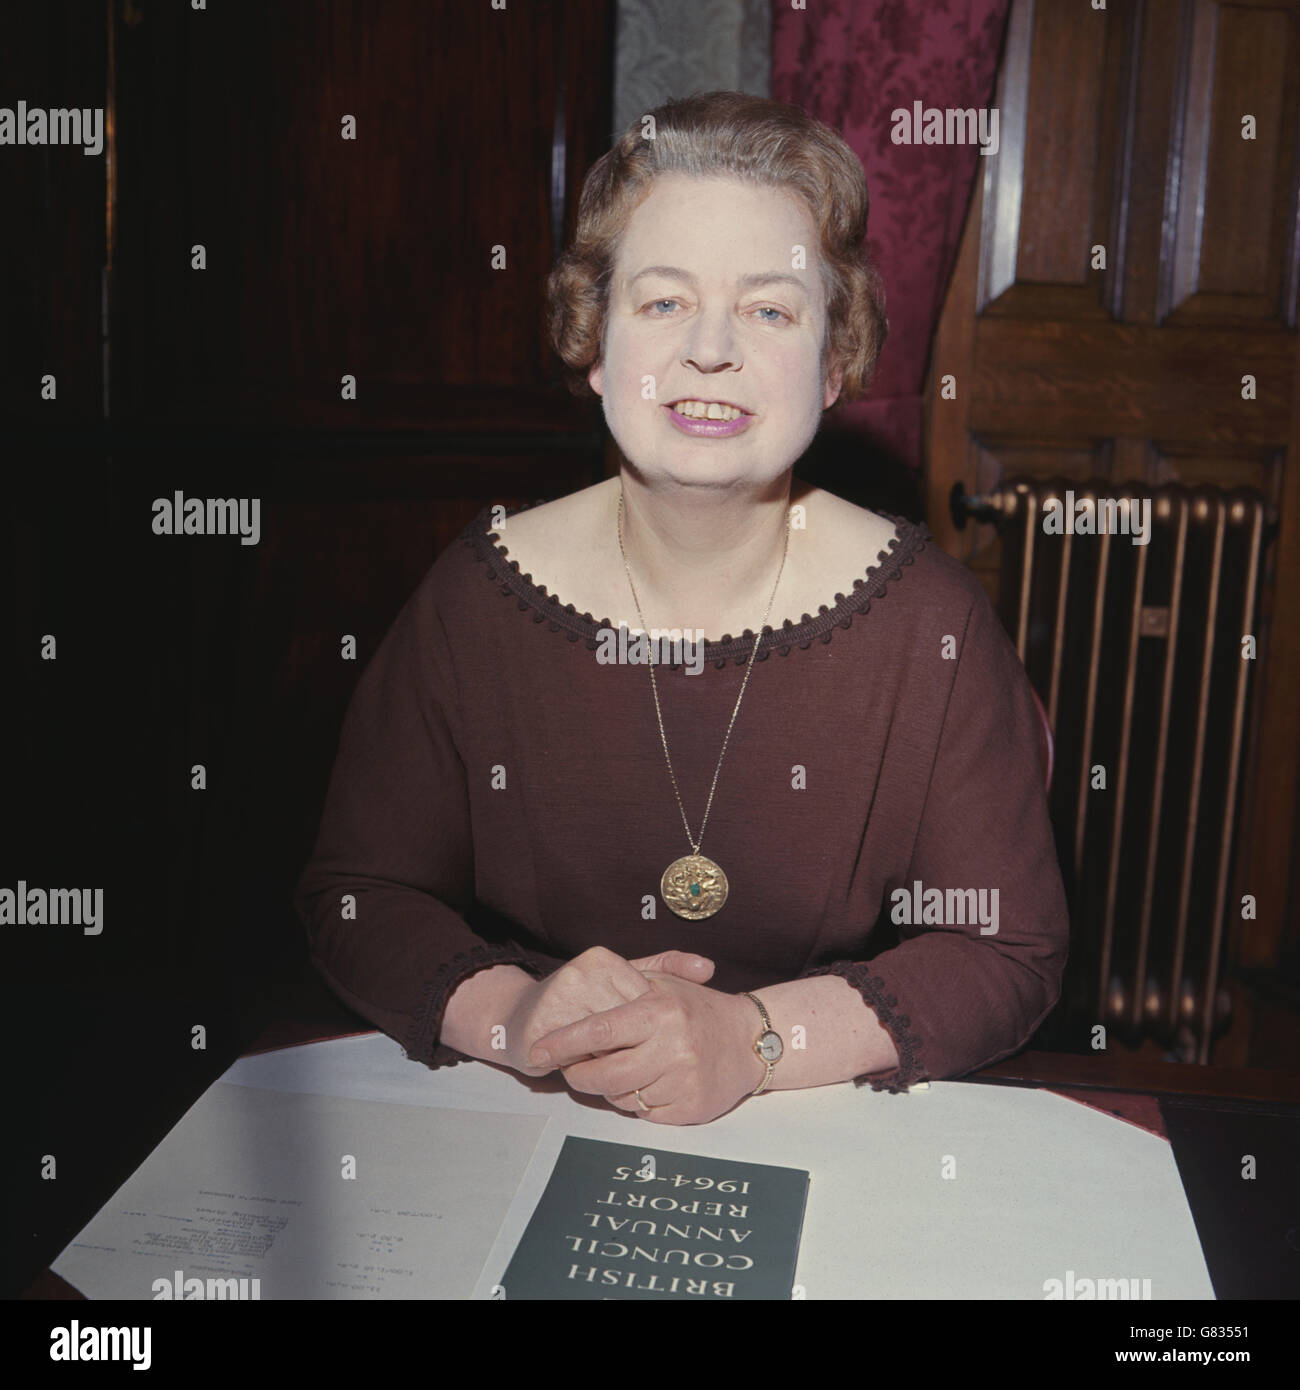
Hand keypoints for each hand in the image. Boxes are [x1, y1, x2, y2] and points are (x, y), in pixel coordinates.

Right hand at [500, 946, 714, 1077]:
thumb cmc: (575, 1005)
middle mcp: (582, 973)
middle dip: (628, 1048)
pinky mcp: (541, 1026)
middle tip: (633, 1056)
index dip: (645, 1031)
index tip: (645, 1039)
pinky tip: (579, 1063)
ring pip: (604, 1048)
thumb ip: (664, 969)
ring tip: (599, 1057)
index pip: (644, 1002)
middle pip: (625, 1027)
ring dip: (606, 1061)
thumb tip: (707, 968)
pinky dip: (584, 1068)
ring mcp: (560, 998)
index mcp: (604, 960)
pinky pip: (579, 1060)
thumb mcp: (621, 980)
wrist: (514, 1019)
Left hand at [530, 971, 764, 1125]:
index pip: (599, 1030)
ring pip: (621, 1098)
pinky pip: (645, 1114)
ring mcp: (683, 1080)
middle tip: (573, 1069)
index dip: (563, 1043)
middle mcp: (672, 1046)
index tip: (537, 1051)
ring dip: (611, 1089)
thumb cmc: (698, 1010)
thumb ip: (622, 988)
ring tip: (622, 1070)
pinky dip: (639, 1102)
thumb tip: (577, 1005)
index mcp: (659, 1011)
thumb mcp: (663, 986)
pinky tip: (649, 1083)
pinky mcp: (691, 1108)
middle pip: (603, 1075)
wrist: (750, 1040)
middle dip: (579, 1076)